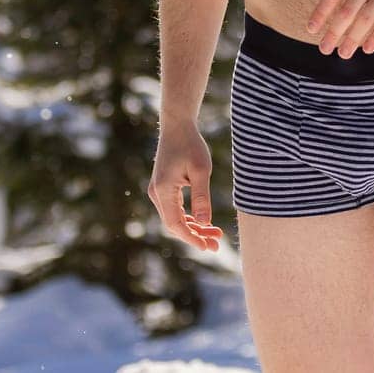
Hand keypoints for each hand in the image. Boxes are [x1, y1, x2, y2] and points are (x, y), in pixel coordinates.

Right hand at [147, 117, 223, 251]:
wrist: (177, 126)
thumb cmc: (190, 145)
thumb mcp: (201, 170)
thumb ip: (202, 197)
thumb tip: (205, 224)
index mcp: (163, 190)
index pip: (175, 224)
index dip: (192, 238)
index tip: (208, 248)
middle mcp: (156, 193)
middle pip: (174, 224)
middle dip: (195, 236)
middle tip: (217, 244)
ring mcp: (158, 191)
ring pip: (175, 218)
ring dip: (194, 228)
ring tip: (215, 234)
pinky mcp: (163, 188)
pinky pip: (174, 210)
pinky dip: (189, 218)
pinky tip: (204, 222)